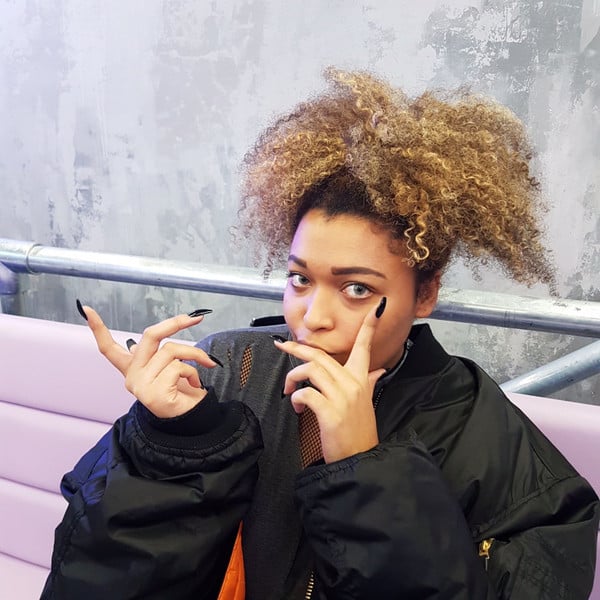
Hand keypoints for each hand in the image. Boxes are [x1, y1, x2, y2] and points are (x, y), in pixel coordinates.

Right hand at [80, 304, 219, 417]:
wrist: (193, 420)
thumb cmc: (181, 392)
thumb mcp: (168, 368)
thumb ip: (161, 352)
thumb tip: (171, 326)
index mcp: (132, 369)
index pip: (109, 348)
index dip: (98, 329)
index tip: (87, 309)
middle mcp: (132, 376)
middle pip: (149, 336)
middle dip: (174, 323)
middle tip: (196, 318)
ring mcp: (141, 385)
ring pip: (171, 350)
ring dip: (194, 354)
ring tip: (204, 364)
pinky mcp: (154, 393)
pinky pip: (178, 367)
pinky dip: (193, 371)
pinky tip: (194, 383)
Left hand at [274, 301, 385, 463]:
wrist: (360, 459)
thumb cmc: (359, 431)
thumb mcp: (366, 403)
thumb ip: (368, 382)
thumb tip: (377, 371)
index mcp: (361, 379)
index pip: (365, 347)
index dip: (369, 327)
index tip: (375, 309)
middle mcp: (352, 383)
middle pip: (321, 355)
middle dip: (297, 347)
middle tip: (281, 344)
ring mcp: (342, 397)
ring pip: (310, 370)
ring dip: (293, 377)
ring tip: (288, 390)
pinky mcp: (330, 411)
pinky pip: (305, 393)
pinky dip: (295, 397)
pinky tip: (296, 406)